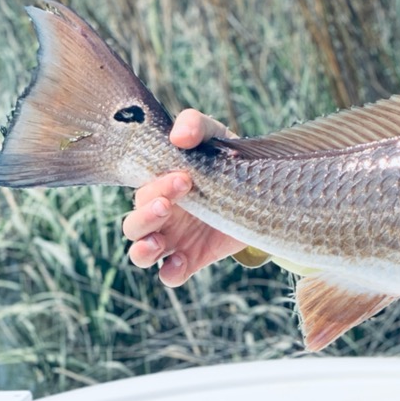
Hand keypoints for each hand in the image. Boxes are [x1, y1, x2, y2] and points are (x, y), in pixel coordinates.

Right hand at [122, 109, 246, 286]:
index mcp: (159, 186)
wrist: (264, 189)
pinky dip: (170, 272)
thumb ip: (195, 125)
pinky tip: (180, 262)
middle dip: (147, 215)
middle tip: (170, 205)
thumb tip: (178, 135)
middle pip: (134, 224)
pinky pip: (170, 275)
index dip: (156, 187)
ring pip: (140, 253)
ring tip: (158, 244)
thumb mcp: (215, 135)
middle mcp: (162, 215)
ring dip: (143, 250)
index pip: (142, 190)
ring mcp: (175, 239)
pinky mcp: (193, 258)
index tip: (185, 177)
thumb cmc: (227, 158)